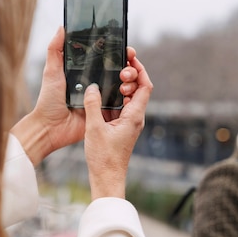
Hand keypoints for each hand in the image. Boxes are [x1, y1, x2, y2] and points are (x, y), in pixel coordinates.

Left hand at [10, 27, 144, 165]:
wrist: (50, 128)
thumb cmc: (48, 100)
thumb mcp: (51, 71)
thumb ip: (55, 50)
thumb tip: (62, 27)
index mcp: (85, 73)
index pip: (106, 59)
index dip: (118, 54)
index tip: (127, 50)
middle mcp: (95, 84)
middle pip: (118, 72)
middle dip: (128, 68)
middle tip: (127, 68)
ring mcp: (101, 99)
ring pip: (123, 88)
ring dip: (129, 82)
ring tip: (127, 79)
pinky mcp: (104, 113)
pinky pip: (120, 105)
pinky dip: (126, 100)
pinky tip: (130, 94)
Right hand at [83, 54, 152, 199]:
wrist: (106, 178)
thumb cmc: (104, 158)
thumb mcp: (95, 128)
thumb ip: (93, 105)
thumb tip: (92, 86)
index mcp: (134, 116)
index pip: (145, 86)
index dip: (140, 70)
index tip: (130, 58)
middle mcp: (135, 118)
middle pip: (139, 89)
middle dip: (131, 74)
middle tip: (118, 68)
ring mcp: (129, 122)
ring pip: (130, 97)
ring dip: (123, 85)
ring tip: (112, 77)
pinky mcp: (121, 127)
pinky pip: (122, 106)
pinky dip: (115, 96)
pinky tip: (103, 92)